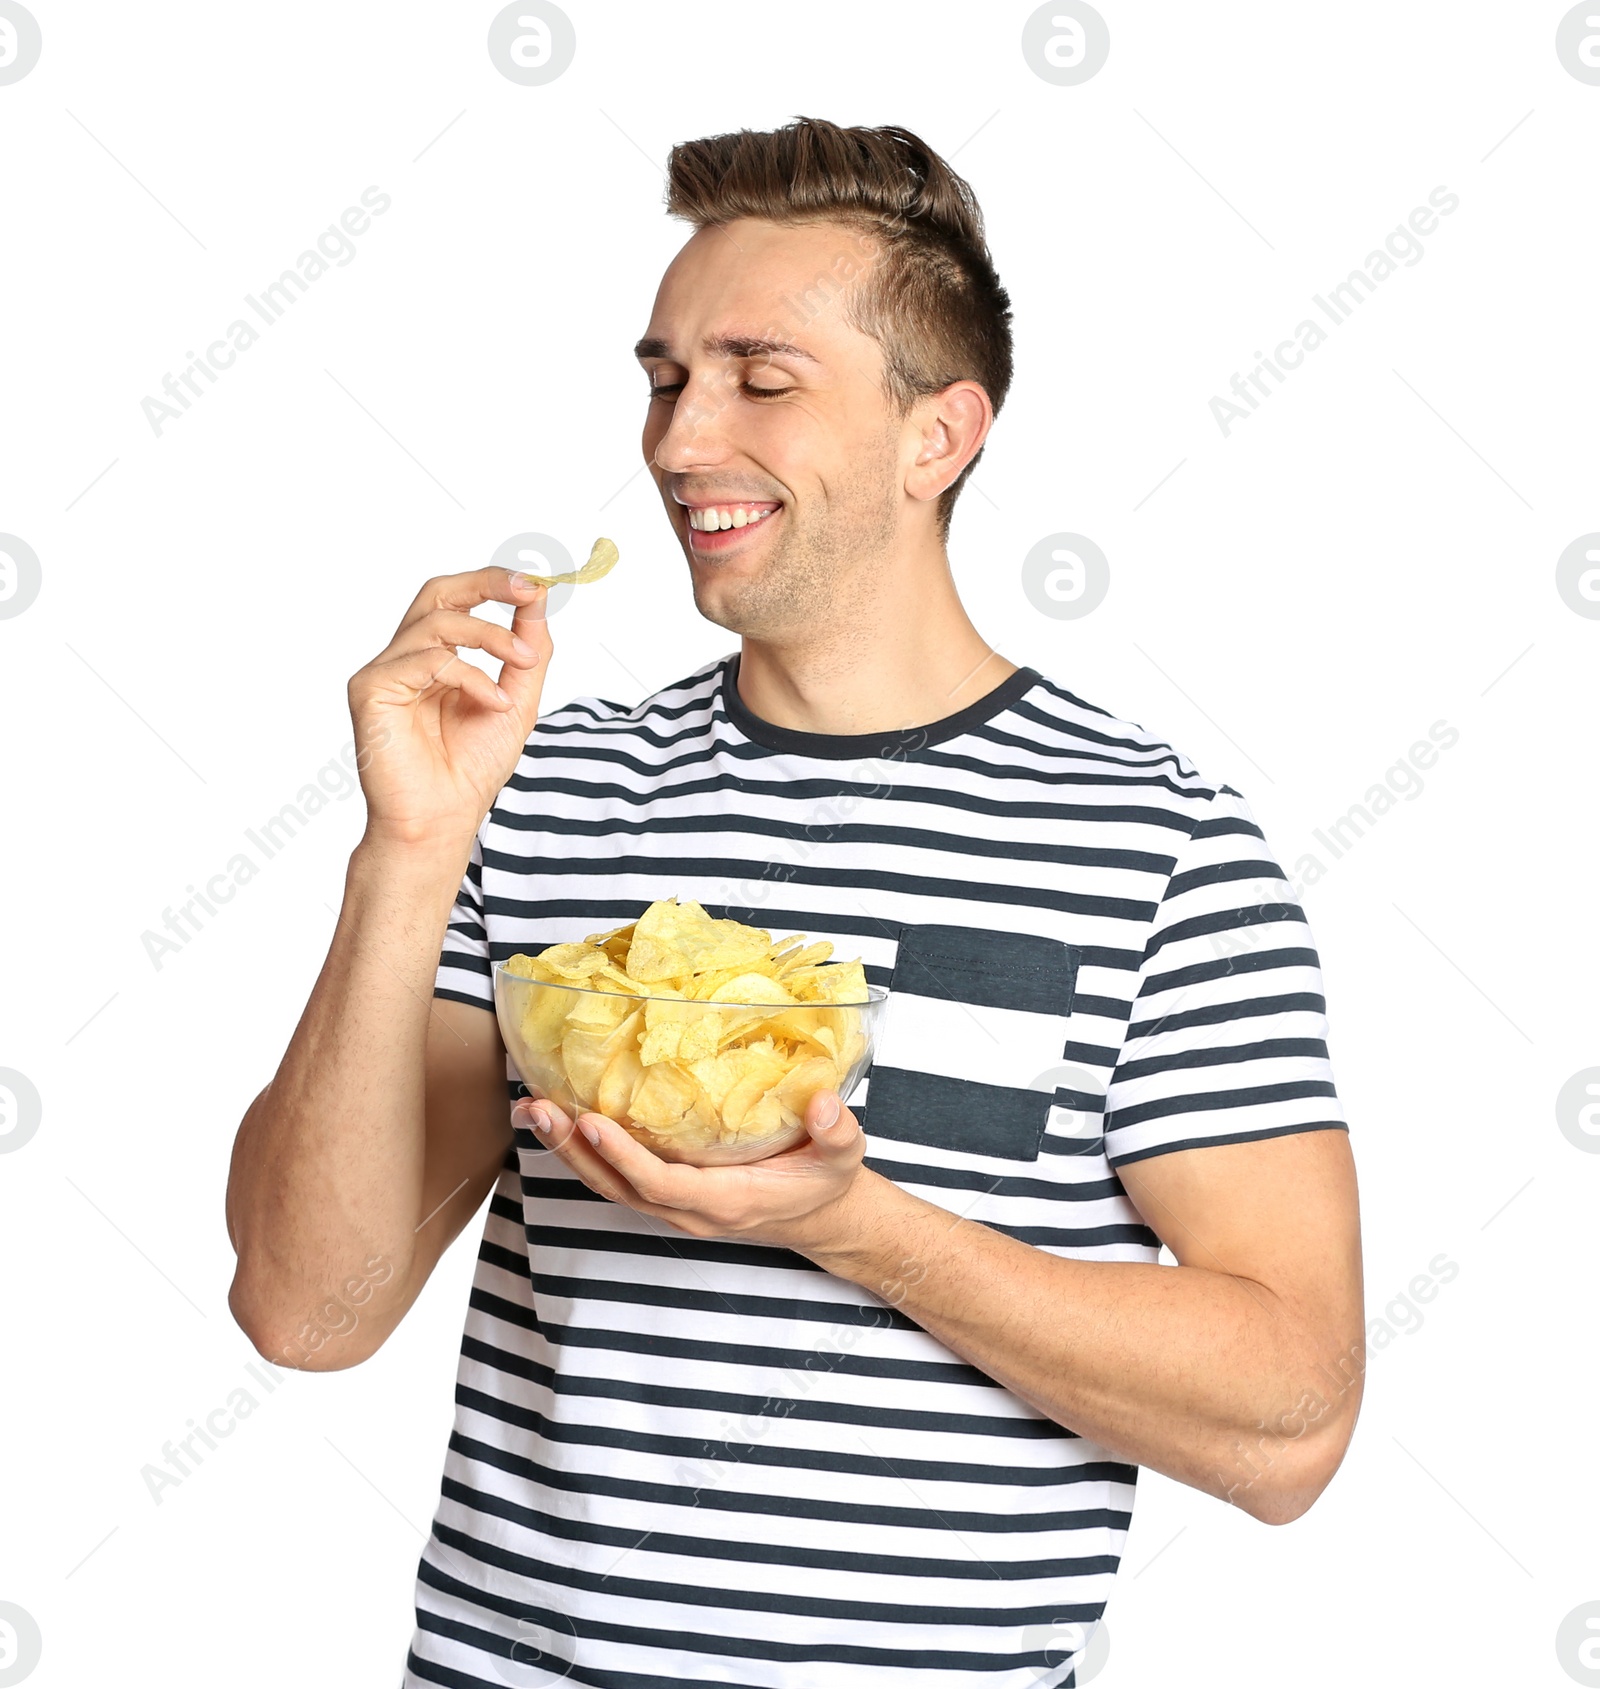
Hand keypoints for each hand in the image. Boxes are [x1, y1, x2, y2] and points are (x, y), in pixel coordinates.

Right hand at [347, 567, 553, 850]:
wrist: (442, 820)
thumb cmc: (470, 769)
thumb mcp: (516, 701)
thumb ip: (526, 651)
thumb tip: (537, 598)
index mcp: (434, 659)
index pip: (457, 602)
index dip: (492, 584)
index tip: (534, 585)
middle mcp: (405, 659)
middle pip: (436, 593)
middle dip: (485, 584)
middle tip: (525, 589)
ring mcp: (384, 672)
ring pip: (437, 622)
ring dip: (490, 636)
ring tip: (523, 662)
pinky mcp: (371, 690)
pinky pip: (425, 659)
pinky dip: (468, 675)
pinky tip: (492, 702)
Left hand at [515, 1089, 870, 1250]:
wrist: (822, 1218)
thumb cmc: (827, 1181)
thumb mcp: (843, 1157)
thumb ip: (837, 1132)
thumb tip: (824, 1103)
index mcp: (726, 1201)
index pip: (661, 1184)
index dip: (623, 1158)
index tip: (590, 1122)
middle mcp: (689, 1211)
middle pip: (617, 1187)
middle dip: (573, 1150)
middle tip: (535, 1107)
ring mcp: (675, 1206)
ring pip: (609, 1184)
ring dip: (568, 1149)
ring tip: (532, 1107)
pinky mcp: (669, 1193)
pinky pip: (618, 1176)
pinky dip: (585, 1150)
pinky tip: (562, 1117)